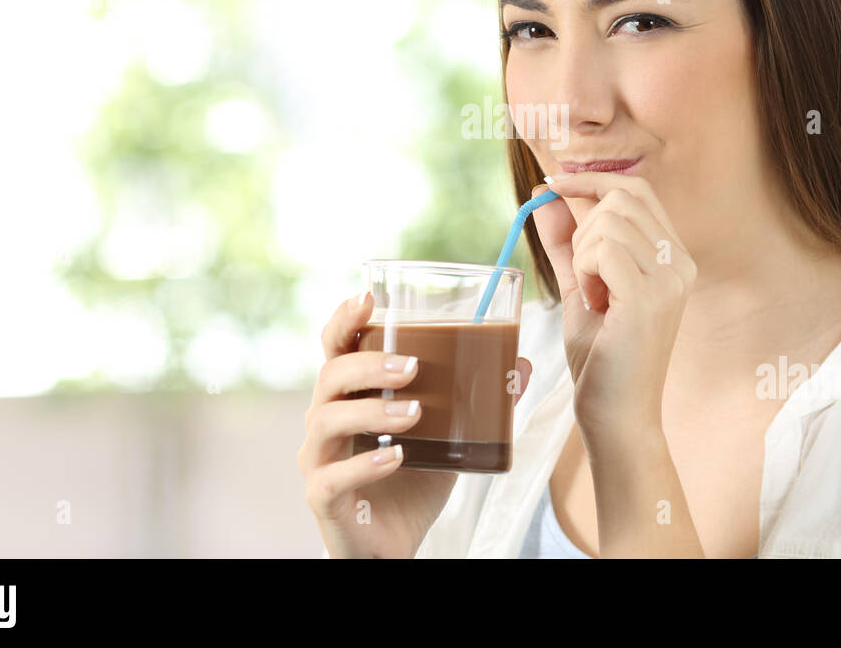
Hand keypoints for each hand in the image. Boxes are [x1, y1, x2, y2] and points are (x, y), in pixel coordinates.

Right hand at [299, 291, 533, 557]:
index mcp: (349, 395)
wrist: (392, 544)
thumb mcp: (449, 436)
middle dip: (369, 365)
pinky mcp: (323, 498)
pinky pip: (332, 477)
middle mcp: (325, 420)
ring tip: (415, 413)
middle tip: (412, 367)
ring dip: (373, 411)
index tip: (369, 297)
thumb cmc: (412, 480)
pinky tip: (397, 458)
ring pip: (326, 421)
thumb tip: (522, 364)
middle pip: (329, 376)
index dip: (346, 319)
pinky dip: (365, 465)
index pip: (336, 346)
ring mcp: (318, 460)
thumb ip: (478, 401)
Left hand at [529, 172, 695, 444]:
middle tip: (583, 273)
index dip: (592, 179)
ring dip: (583, 253)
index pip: (637, 189)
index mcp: (673, 256)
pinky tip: (595, 303)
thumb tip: (546, 194)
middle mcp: (680, 262)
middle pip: (622, 197)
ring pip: (609, 221)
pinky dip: (585, 270)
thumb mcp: (580, 287)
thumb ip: (566, 241)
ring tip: (593, 295)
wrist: (616, 416)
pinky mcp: (649, 298)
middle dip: (584, 225)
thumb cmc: (601, 358)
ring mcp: (670, 279)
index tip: (552, 183)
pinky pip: (603, 250)